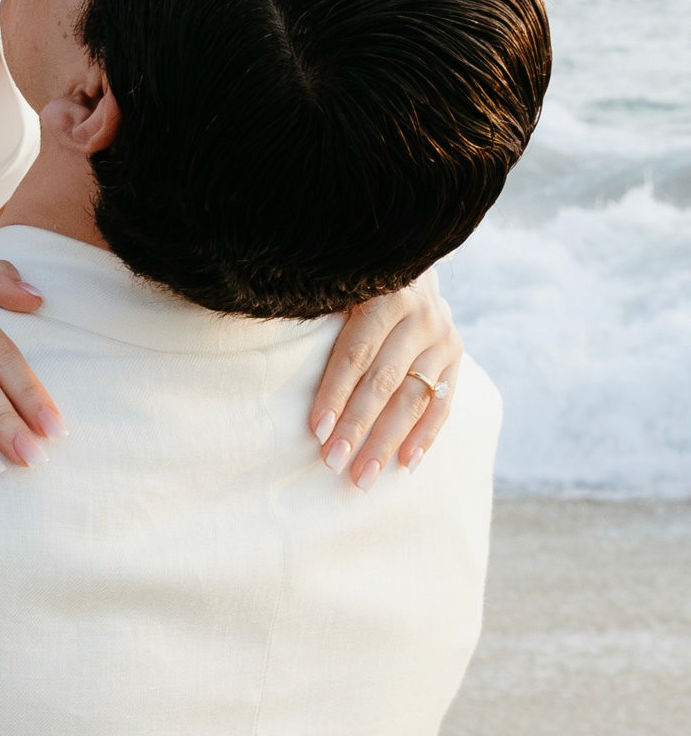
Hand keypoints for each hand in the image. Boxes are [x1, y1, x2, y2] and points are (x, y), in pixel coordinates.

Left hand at [310, 274, 462, 489]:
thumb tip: (279, 351)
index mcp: (386, 294)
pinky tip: (404, 465)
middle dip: (358, 427)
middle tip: (334, 463)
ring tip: (363, 476)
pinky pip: (441, 404)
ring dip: (387, 442)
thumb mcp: (339, 284)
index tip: (317, 431)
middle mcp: (421, 316)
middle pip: (385, 382)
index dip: (335, 393)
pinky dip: (424, 437)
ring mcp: (443, 338)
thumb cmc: (354, 280)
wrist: (408, 258)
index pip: (356, 354)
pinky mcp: (456, 356)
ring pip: (413, 399)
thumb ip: (321, 311)